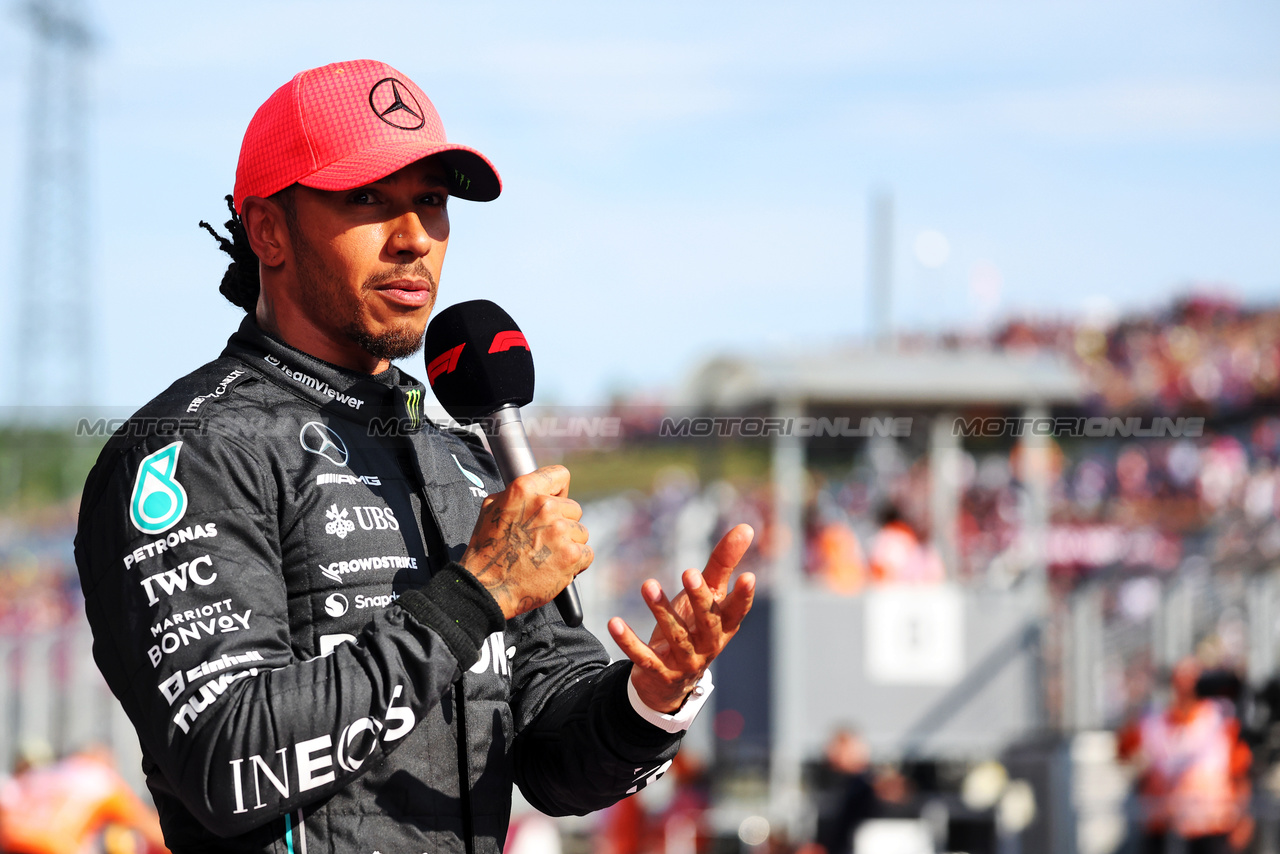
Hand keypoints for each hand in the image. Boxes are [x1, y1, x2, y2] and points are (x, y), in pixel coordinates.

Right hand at [461, 465, 591, 618]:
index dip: (559, 491)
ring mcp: (560, 531)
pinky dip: (576, 563)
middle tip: (543, 540)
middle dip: (563, 523)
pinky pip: (587, 553)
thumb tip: (536, 490)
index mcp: (525, 489)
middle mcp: (545, 506)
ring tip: (547, 556)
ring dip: (569, 544)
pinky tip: (556, 567)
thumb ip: (517, 494)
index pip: (560, 475)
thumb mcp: (492, 508)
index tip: (556, 502)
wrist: (487, 587)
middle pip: (574, 509)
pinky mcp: (571, 555)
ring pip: (581, 532)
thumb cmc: (487, 549)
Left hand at [609, 524, 755, 712]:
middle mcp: (708, 645)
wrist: (670, 681)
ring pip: (675, 636)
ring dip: (661, 610)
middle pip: (707, 622)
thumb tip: (746, 528)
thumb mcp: (708, 596)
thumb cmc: (693, 626)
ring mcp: (684, 662)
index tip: (748, 576)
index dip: (743, 596)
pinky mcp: (659, 673)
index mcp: (723, 626)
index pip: (736, 611)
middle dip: (699, 598)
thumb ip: (723, 564)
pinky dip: (628, 641)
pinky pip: (644, 657)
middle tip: (689, 572)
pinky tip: (614, 622)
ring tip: (647, 585)